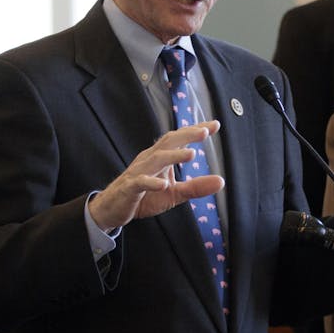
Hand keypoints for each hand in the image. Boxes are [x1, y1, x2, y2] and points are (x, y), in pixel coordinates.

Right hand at [89, 121, 224, 231]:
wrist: (112, 208)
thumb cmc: (144, 197)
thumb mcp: (174, 193)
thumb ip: (196, 187)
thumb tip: (221, 181)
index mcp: (160, 157)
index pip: (179, 139)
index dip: (195, 131)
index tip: (214, 124)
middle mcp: (149, 159)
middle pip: (168, 142)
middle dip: (187, 135)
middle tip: (205, 131)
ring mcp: (138, 172)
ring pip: (156, 160)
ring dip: (174, 156)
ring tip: (192, 154)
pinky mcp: (130, 188)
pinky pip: (140, 183)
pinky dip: (151, 183)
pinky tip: (163, 185)